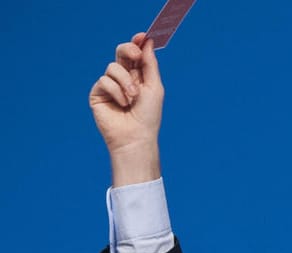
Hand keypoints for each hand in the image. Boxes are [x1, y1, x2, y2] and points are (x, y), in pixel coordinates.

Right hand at [89, 35, 164, 185]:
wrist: (136, 137)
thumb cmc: (148, 115)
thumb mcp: (154, 87)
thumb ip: (149, 65)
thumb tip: (147, 41)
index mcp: (138, 76)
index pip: (135, 54)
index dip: (137, 43)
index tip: (143, 36)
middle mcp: (123, 78)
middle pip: (120, 53)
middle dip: (128, 50)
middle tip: (136, 56)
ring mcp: (109, 85)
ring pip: (113, 67)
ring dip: (126, 82)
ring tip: (133, 98)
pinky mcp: (97, 93)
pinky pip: (104, 81)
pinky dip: (116, 91)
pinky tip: (123, 104)